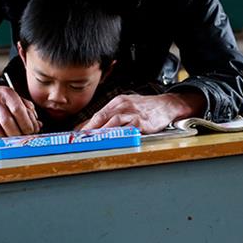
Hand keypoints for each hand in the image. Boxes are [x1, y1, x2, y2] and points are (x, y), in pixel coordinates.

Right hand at [0, 85, 40, 137]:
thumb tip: (38, 125)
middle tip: (22, 138)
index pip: (18, 110)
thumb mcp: (16, 98)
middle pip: (7, 122)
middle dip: (17, 134)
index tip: (31, 131)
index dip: (26, 124)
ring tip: (11, 140)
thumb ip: (28, 110)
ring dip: (5, 139)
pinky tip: (0, 138)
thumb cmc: (1, 98)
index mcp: (7, 94)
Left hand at [77, 92, 205, 133]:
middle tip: (80, 139)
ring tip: (92, 141)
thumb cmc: (145, 107)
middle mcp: (123, 106)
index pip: (98, 114)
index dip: (86, 125)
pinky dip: (119, 135)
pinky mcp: (142, 122)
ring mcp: (133, 114)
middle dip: (90, 129)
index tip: (76, 135)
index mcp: (117, 102)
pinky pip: (129, 129)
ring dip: (101, 132)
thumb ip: (109, 116)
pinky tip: (113, 140)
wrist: (166, 105)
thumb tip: (91, 127)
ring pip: (113, 122)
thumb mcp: (126, 106)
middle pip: (102, 117)